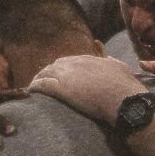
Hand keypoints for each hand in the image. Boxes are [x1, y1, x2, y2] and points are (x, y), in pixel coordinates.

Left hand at [27, 54, 141, 125]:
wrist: (122, 98)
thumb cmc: (124, 86)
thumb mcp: (120, 67)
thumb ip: (112, 61)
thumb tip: (108, 57)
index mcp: (89, 59)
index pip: (70, 61)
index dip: (63, 68)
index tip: (59, 75)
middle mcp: (76, 64)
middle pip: (56, 65)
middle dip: (49, 72)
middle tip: (44, 81)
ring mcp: (68, 75)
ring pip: (47, 73)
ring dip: (39, 79)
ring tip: (34, 86)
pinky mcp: (62, 88)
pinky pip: (43, 84)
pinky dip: (35, 86)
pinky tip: (30, 91)